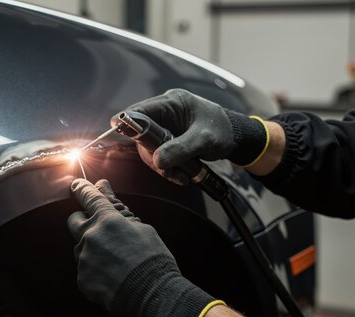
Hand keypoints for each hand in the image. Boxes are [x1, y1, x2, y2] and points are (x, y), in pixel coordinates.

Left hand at [67, 178, 216, 316]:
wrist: (153, 295)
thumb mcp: (143, 228)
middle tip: (98, 228)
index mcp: (108, 220)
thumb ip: (118, 208)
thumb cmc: (153, 260)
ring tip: (114, 261)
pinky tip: (111, 276)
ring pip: (79, 246)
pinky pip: (83, 268)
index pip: (88, 196)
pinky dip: (94, 269)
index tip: (76, 184)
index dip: (81, 188)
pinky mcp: (82, 278)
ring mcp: (84, 258)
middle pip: (73, 220)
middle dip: (82, 220)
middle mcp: (91, 236)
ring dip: (91, 248)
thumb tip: (104, 187)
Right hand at [125, 89, 267, 179]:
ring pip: (149, 148)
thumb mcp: (204, 140)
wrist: (237, 138)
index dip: (127, 121)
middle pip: (141, 134)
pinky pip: (158, 154)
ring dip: (161, 165)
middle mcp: (166, 113)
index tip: (117, 130)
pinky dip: (167, 167)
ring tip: (180, 175)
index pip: (140, 110)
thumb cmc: (223, 131)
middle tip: (166, 169)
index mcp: (172, 103)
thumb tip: (158, 161)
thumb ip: (180, 149)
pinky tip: (181, 175)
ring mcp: (166, 127)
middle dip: (152, 154)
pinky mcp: (169, 139)